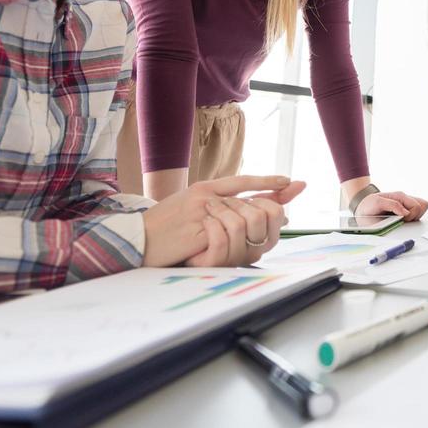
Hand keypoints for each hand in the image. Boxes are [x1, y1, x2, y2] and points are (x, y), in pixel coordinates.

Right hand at [141, 175, 305, 267]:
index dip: (267, 182)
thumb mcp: (189, 204)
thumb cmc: (165, 224)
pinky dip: (234, 243)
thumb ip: (217, 203)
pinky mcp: (199, 233)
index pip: (242, 181)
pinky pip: (225, 237)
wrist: (137, 237)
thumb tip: (247, 207)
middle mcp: (205, 196)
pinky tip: (244, 247)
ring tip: (258, 237)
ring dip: (249, 232)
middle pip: (247, 203)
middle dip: (267, 213)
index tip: (290, 181)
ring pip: (240, 219)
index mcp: (203, 187)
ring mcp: (202, 214)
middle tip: (286, 217)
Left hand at [356, 189, 427, 221]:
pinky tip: (404, 220)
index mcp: (399, 196)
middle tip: (403, 220)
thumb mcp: (376, 203)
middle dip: (415, 216)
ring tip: (404, 219)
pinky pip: (418, 213)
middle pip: (423, 206)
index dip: (411, 216)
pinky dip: (414, 217)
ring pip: (422, 209)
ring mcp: (406, 205)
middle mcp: (404, 199)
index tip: (402, 219)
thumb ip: (392, 205)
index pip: (417, 206)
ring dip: (416, 216)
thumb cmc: (368, 205)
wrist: (362, 208)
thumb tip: (406, 212)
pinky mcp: (405, 211)